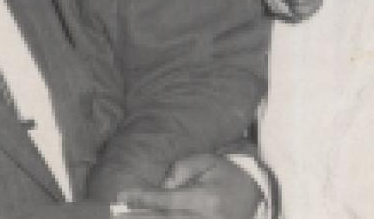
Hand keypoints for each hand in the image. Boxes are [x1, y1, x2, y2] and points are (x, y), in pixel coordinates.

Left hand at [116, 154, 260, 218]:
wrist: (256, 194)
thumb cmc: (227, 174)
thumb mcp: (208, 161)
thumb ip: (182, 169)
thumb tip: (161, 184)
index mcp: (206, 198)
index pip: (168, 200)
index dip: (144, 198)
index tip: (123, 196)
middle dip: (140, 217)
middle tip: (117, 213)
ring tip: (126, 218)